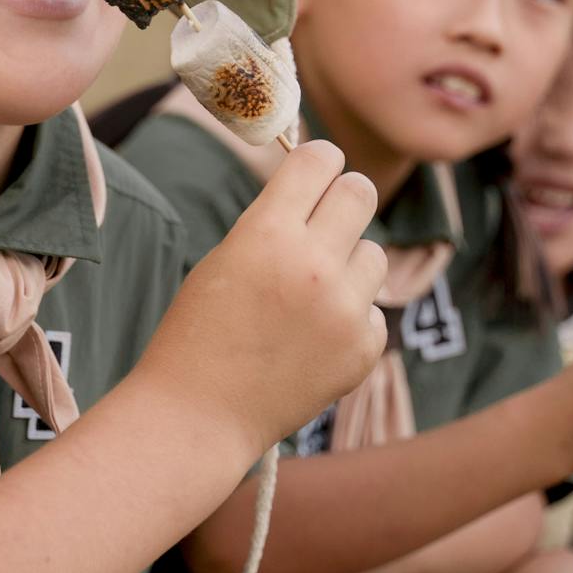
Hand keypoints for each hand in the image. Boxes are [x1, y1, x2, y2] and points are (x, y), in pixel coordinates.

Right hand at [140, 140, 386, 469]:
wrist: (200, 414)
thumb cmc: (198, 331)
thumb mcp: (225, 257)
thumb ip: (274, 223)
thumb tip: (317, 188)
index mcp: (268, 232)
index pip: (320, 160)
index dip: (319, 159)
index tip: (318, 166)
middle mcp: (314, 265)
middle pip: (360, 193)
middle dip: (344, 197)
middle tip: (328, 215)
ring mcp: (344, 310)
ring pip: (374, 253)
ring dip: (348, 264)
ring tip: (309, 295)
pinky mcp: (364, 349)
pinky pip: (373, 308)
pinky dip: (350, 316)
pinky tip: (312, 338)